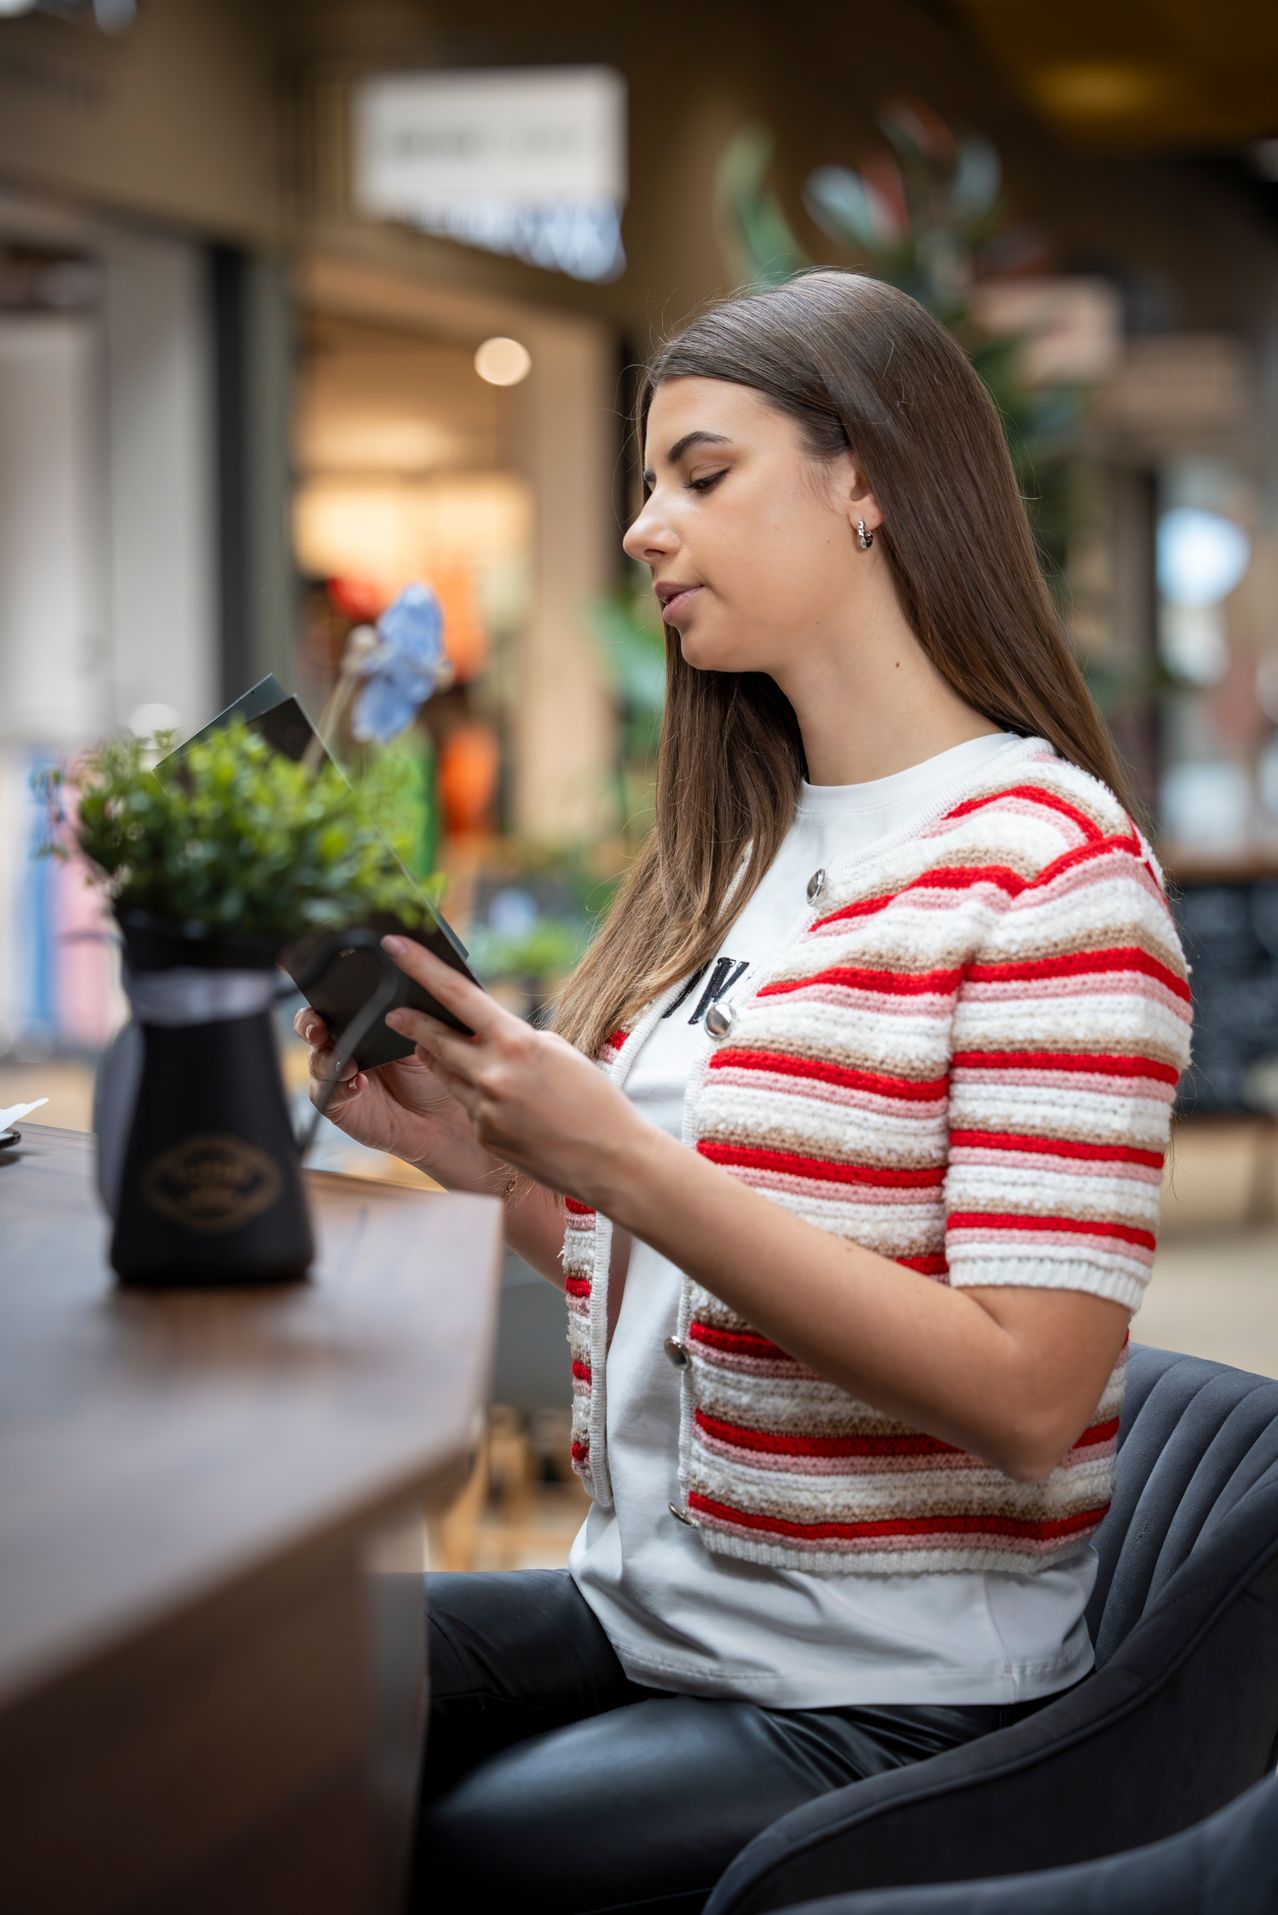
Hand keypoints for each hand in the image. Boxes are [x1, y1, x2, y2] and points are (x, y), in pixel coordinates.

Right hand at [291, 1003, 507, 1190]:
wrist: (442, 1116)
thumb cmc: (437, 1069)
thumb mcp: (429, 1034)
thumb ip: (412, 1012)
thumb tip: (411, 980)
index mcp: (363, 1020)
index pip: (334, 1000)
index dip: (325, 995)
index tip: (330, 992)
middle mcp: (345, 1043)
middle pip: (311, 1025)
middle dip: (310, 1024)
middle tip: (320, 1029)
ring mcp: (337, 1073)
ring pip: (316, 1059)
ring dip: (328, 1058)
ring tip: (350, 1064)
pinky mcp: (337, 1102)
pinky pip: (327, 1092)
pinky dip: (340, 1086)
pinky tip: (358, 1084)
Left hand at [378, 934, 643, 1209]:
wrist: (611, 1161)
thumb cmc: (595, 1101)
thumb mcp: (558, 1052)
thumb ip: (514, 1039)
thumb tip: (483, 1035)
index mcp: (515, 1043)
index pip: (457, 995)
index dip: (421, 967)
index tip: (395, 947)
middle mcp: (491, 1075)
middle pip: (434, 1040)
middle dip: (411, 1024)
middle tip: (394, 1013)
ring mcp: (484, 1109)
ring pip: (450, 1076)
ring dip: (450, 1064)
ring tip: (473, 1063)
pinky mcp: (484, 1137)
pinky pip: (470, 1108)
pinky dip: (481, 1101)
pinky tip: (512, 1109)